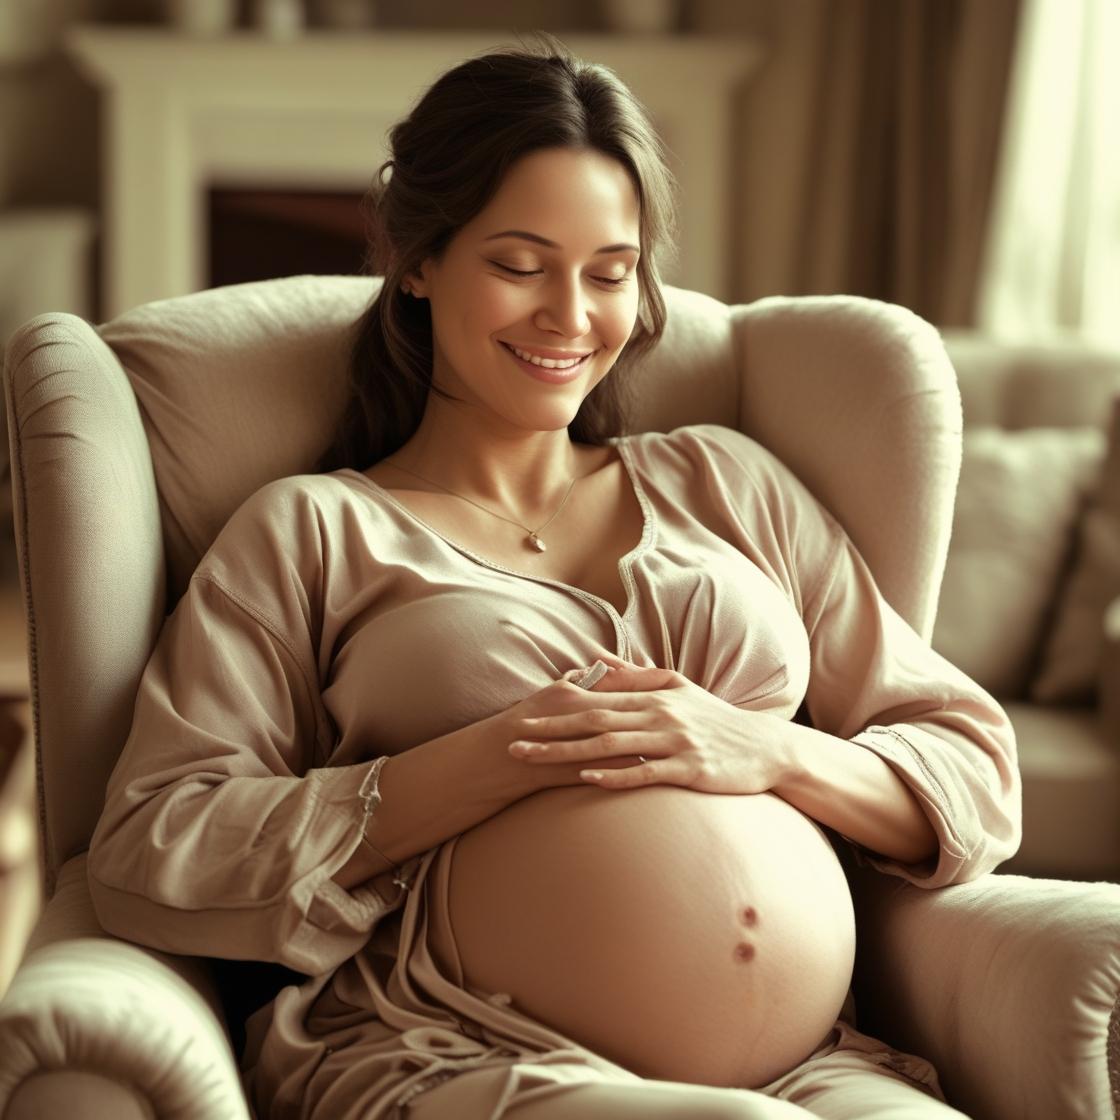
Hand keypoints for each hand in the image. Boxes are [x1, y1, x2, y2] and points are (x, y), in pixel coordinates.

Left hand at [506, 652, 794, 793]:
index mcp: (653, 696)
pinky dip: (616, 775)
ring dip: (569, 754)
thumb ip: (637, 676)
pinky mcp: (689, 769)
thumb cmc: (717, 720)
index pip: (596, 702)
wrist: (765, 748)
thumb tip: (599, 661)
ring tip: (535, 761)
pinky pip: (646, 772)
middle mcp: (659, 715)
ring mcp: (674, 742)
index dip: (557, 711)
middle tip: (512, 741)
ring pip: (612, 746)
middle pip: (594, 722)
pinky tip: (588, 779)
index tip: (523, 718)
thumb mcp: (679, 689)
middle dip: (550, 732)